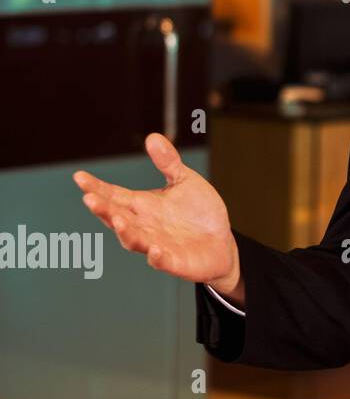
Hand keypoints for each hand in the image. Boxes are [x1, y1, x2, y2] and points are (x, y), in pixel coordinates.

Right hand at [73, 132, 239, 290]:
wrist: (221, 242)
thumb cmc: (198, 213)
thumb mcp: (185, 181)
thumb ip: (168, 162)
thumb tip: (153, 137)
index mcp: (143, 206)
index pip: (114, 195)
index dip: (96, 187)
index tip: (79, 177)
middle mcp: (144, 226)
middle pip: (117, 218)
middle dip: (103, 210)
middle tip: (89, 198)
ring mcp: (157, 245)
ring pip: (134, 240)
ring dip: (125, 232)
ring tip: (118, 220)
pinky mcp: (175, 262)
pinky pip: (162, 261)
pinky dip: (157, 257)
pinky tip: (154, 250)